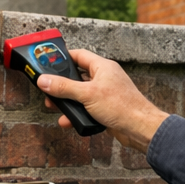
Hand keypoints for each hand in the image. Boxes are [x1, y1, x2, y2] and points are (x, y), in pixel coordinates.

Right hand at [37, 49, 170, 152]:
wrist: (139, 128)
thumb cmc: (122, 106)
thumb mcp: (87, 94)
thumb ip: (64, 87)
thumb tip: (44, 80)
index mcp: (102, 67)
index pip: (79, 55)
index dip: (63, 58)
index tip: (48, 62)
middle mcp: (104, 78)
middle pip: (77, 76)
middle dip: (61, 85)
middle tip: (48, 90)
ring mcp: (105, 94)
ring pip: (80, 94)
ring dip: (67, 102)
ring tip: (55, 107)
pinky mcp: (105, 109)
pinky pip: (86, 108)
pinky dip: (76, 114)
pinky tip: (68, 121)